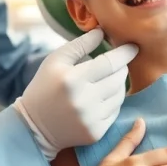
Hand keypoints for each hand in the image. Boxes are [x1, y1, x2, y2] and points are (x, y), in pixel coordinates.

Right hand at [14, 29, 137, 159]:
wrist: (33, 127)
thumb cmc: (44, 87)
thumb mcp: (55, 61)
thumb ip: (80, 44)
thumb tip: (102, 32)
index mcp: (72, 79)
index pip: (109, 63)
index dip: (124, 53)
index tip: (133, 47)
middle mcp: (84, 101)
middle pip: (118, 78)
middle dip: (120, 68)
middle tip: (114, 64)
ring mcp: (91, 119)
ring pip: (120, 95)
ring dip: (118, 84)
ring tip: (105, 80)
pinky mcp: (96, 133)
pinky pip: (115, 111)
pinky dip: (112, 101)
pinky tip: (101, 97)